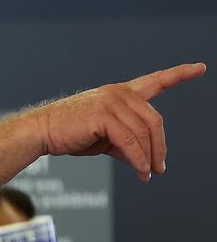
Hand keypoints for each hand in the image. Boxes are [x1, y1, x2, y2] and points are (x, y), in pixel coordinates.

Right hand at [33, 62, 205, 181]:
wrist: (42, 132)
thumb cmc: (70, 134)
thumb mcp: (104, 139)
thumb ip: (126, 145)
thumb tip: (144, 162)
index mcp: (121, 93)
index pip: (155, 80)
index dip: (179, 74)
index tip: (199, 68)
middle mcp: (119, 93)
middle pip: (154, 120)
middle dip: (160, 147)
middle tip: (160, 168)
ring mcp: (112, 102)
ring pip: (143, 133)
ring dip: (149, 157)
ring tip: (148, 174)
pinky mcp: (104, 116)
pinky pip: (130, 141)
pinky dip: (138, 159)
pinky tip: (140, 171)